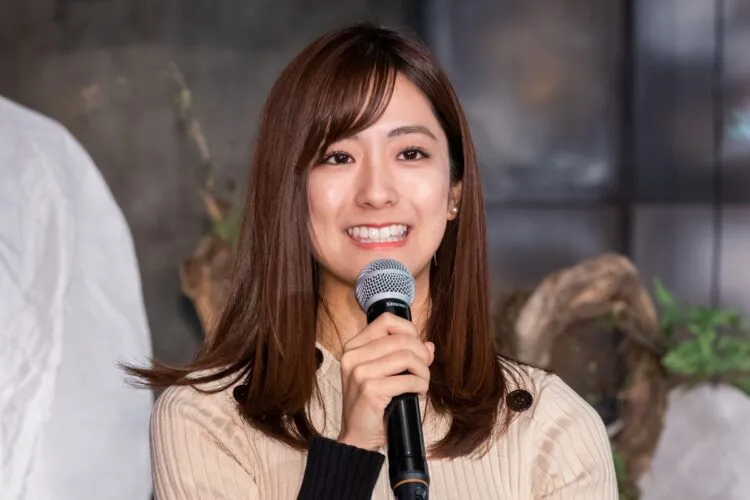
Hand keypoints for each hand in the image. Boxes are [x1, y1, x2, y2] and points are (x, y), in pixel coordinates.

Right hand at [337, 313, 434, 451]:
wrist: (356, 437)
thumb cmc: (371, 404)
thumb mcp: (383, 374)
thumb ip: (403, 355)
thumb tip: (429, 346)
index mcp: (353, 347)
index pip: (386, 320)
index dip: (409, 331)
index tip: (416, 348)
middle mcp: (353, 356)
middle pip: (401, 339)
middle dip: (421, 354)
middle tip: (424, 370)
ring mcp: (359, 372)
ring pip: (407, 357)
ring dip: (423, 371)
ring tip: (422, 383)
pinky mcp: (370, 389)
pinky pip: (408, 379)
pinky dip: (420, 385)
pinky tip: (418, 393)